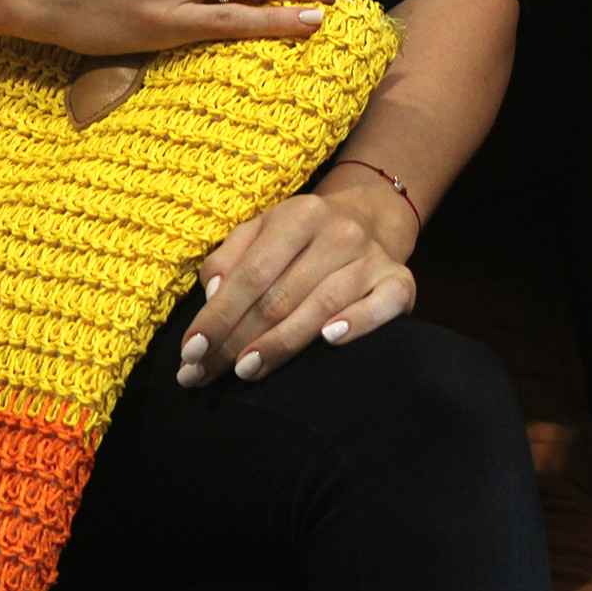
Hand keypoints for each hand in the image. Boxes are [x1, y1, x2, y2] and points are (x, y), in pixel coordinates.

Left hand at [173, 184, 418, 387]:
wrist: (372, 219)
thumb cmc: (300, 237)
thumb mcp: (258, 233)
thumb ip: (227, 259)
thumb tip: (210, 295)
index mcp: (297, 216)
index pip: (249, 274)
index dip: (218, 316)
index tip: (190, 351)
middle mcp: (338, 232)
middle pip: (279, 297)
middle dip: (236, 341)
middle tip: (204, 374)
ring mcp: (372, 258)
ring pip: (321, 307)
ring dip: (279, 345)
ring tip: (246, 371)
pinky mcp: (401, 282)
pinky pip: (380, 307)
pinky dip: (356, 324)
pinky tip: (328, 342)